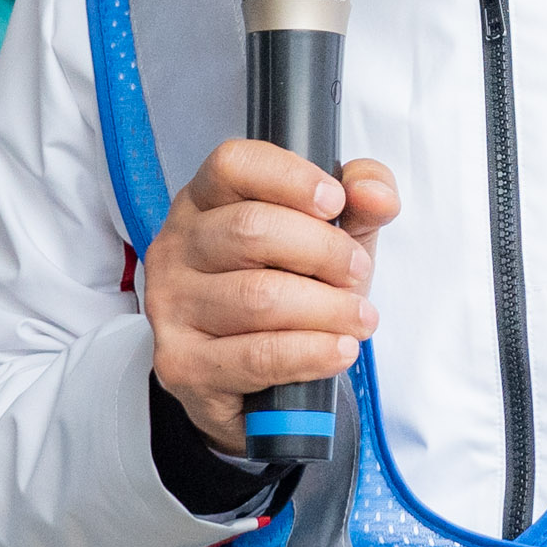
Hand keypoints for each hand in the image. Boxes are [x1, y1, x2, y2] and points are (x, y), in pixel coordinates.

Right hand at [145, 140, 400, 448]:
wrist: (256, 382)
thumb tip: (375, 195)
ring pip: (259, 296)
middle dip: (324, 251)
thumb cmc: (290, 292)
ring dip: (327, 308)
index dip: (290, 178)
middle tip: (357, 272)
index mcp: (205, 202)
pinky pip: (258, 355)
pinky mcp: (183, 363)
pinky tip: (338, 350)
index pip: (233, 164)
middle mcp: (177, 247)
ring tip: (358, 318)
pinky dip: (311, 353)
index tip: (335, 202)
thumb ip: (361, 202)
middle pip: (251, 230)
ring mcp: (171, 306)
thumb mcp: (330, 238)